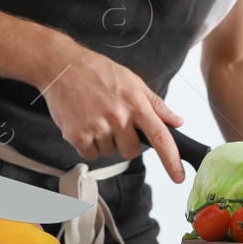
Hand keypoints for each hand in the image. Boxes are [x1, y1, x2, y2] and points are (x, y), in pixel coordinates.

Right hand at [34, 40, 186, 182]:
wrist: (63, 66)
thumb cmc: (99, 71)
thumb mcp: (133, 81)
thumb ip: (156, 105)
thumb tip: (177, 122)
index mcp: (136, 103)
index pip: (160, 136)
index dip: (172, 159)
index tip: (179, 177)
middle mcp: (118, 117)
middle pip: (132, 151)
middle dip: (127, 142)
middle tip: (115, 121)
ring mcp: (96, 127)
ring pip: (110, 152)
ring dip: (105, 141)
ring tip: (96, 116)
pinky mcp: (77, 135)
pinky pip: (90, 154)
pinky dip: (88, 144)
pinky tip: (84, 123)